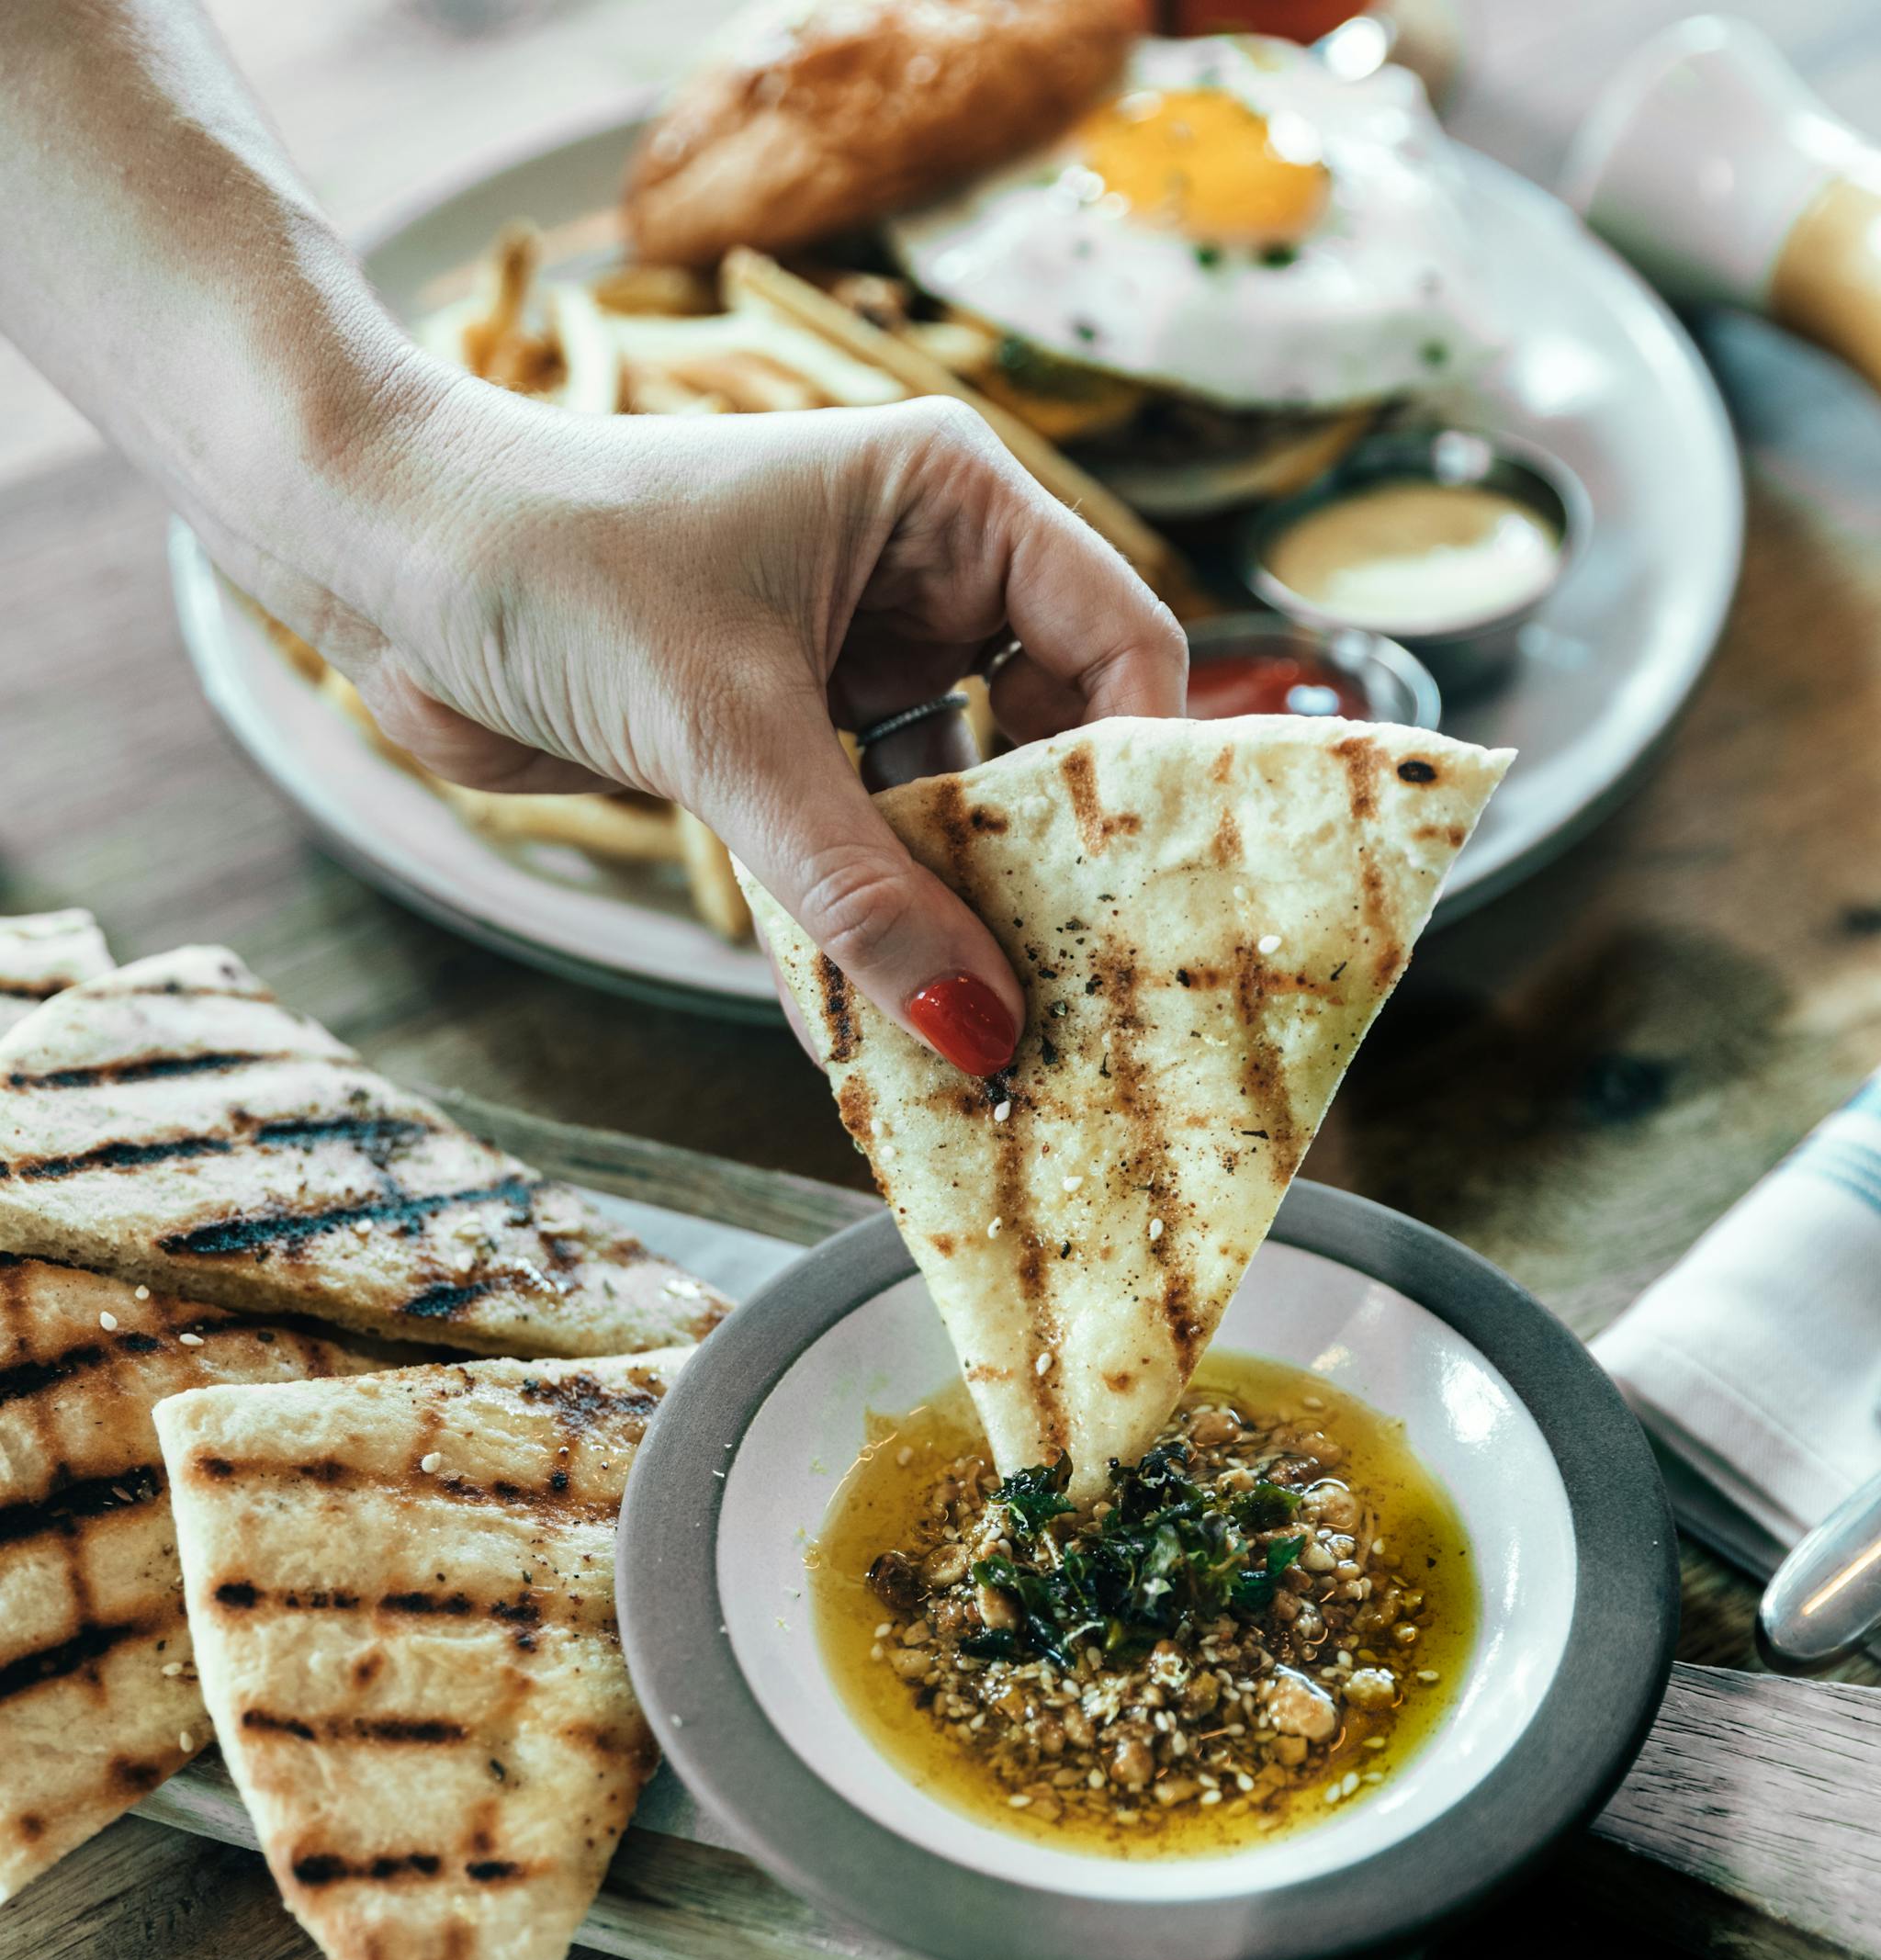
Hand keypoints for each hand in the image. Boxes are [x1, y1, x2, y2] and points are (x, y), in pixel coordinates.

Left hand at [275, 377, 1187, 1071]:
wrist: (372, 554)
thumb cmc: (546, 559)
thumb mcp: (725, 726)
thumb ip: (858, 885)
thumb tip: (981, 1028)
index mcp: (948, 501)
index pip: (1116, 637)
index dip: (1139, 768)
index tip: (1142, 901)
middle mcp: (920, 573)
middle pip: (1049, 735)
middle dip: (1053, 860)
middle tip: (1083, 992)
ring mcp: (853, 654)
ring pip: (958, 801)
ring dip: (964, 904)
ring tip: (998, 1022)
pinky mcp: (783, 731)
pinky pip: (871, 839)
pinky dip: (878, 914)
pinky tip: (893, 1004)